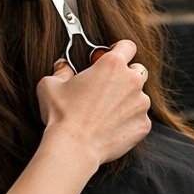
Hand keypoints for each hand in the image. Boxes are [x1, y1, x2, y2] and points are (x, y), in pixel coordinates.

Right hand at [36, 40, 151, 167]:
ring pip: (140, 96)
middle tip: (108, 88)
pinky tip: (112, 128)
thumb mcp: (50, 85)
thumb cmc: (62, 114)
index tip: (110, 57)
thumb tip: (63, 67)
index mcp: (112, 65)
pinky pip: (140, 118)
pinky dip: (129, 121)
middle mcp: (132, 80)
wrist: (74, 146)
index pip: (127, 46)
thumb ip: (61, 70)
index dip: (118, 50)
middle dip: (126, 76)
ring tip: (106, 113)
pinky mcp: (143, 124)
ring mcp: (141, 104)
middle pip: (138, 70)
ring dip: (128, 101)